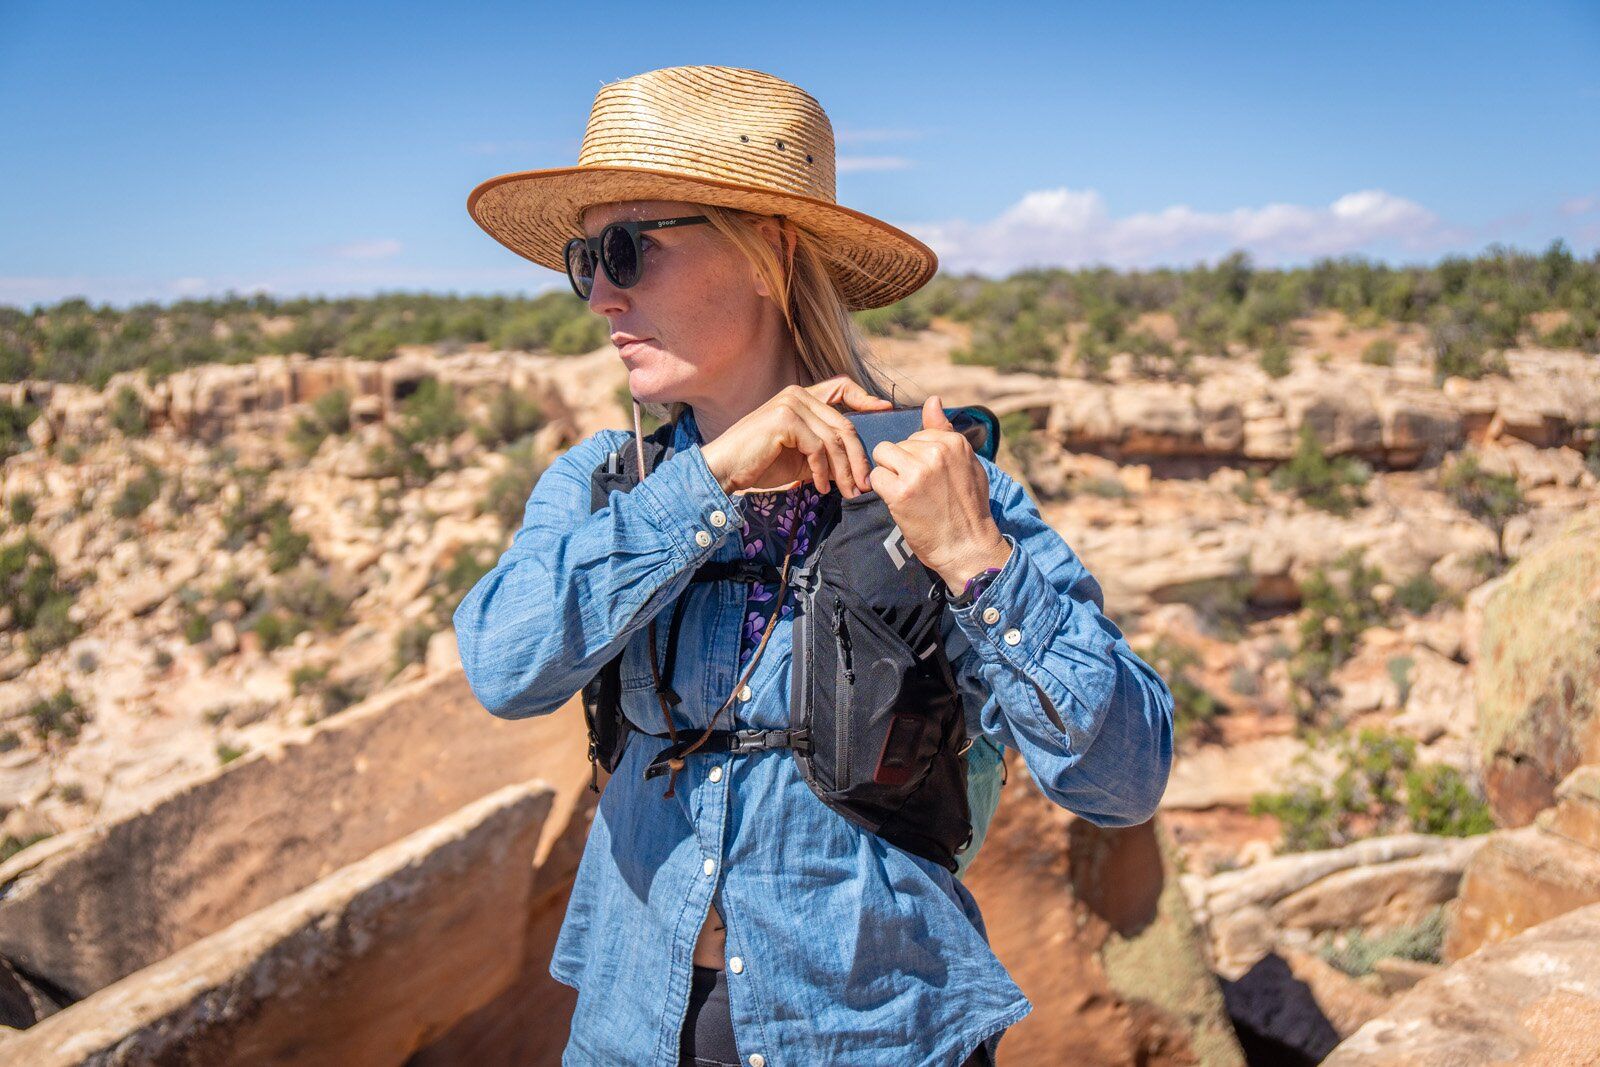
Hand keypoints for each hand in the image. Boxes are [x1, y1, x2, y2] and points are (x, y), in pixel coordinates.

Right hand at [700, 377, 893, 496]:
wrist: (724, 470)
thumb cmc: (760, 464)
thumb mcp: (800, 456)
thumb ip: (824, 451)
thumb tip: (857, 465)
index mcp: (801, 396)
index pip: (842, 387)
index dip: (865, 397)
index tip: (885, 410)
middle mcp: (797, 394)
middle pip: (844, 425)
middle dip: (857, 459)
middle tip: (864, 485)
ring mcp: (790, 403)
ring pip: (834, 439)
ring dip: (844, 471)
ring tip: (847, 492)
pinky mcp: (785, 419)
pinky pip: (817, 448)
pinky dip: (823, 472)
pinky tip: (822, 487)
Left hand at [868, 395, 1012, 590]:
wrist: (968, 548)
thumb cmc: (968, 509)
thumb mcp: (967, 464)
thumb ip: (946, 431)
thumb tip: (932, 399)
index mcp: (953, 442)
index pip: (916, 434)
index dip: (917, 457)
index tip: (930, 479)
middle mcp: (936, 451)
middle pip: (896, 444)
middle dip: (901, 465)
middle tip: (920, 491)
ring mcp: (918, 470)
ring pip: (882, 455)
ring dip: (888, 475)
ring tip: (908, 494)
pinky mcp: (900, 491)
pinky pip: (875, 477)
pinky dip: (882, 491)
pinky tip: (900, 503)